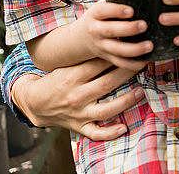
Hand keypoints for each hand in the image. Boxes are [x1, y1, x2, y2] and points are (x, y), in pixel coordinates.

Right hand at [12, 59, 142, 139]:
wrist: (35, 103)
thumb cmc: (56, 80)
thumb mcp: (68, 66)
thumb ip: (89, 59)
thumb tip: (114, 44)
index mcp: (72, 76)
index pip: (99, 64)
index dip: (118, 55)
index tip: (134, 48)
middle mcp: (76, 95)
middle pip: (107, 83)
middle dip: (127, 73)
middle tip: (143, 63)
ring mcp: (79, 113)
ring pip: (106, 109)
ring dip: (125, 101)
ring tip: (140, 91)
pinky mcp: (79, 126)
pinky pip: (95, 132)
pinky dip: (109, 133)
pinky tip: (124, 128)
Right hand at [76, 0, 152, 69]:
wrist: (82, 37)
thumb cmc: (102, 15)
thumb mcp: (103, 4)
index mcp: (95, 14)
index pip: (103, 11)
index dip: (116, 10)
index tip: (131, 10)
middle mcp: (96, 30)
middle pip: (110, 31)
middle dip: (128, 29)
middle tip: (144, 25)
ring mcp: (101, 45)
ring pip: (117, 50)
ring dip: (134, 49)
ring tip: (150, 46)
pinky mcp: (107, 57)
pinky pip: (120, 63)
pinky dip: (132, 64)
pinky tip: (146, 61)